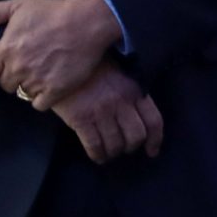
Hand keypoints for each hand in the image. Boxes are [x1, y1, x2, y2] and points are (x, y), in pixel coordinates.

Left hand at [0, 0, 121, 107]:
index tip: (6, 64)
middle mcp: (18, 68)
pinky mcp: (56, 90)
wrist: (87, 22)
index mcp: (6, 49)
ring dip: (28, 87)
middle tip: (25, 69)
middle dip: (12, 78)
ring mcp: (37, 80)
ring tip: (38, 77)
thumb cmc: (52, 11)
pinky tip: (48, 90)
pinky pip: (40, 104)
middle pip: (5, 84)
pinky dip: (42, 99)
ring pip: (22, 93)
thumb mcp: (19, 5)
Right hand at [48, 64, 163, 164]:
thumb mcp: (120, 74)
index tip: (152, 151)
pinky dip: (98, 155)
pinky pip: (94, 145)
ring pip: (116, 144)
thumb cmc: (92, 66)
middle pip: (136, 136)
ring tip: (109, 153)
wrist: (61, 59)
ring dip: (113, 152)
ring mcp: (101, 111)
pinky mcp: (81, 118)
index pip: (154, 121)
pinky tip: (97, 156)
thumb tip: (138, 116)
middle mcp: (121, 103)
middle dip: (131, 147)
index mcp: (134, 90)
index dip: (155, 140)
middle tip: (124, 148)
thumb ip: (131, 93)